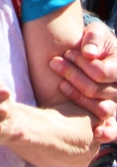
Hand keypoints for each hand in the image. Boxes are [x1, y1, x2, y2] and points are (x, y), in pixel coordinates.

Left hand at [50, 21, 116, 137]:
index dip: (81, 63)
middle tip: (55, 62)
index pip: (100, 72)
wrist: (91, 51)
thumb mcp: (96, 32)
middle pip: (95, 89)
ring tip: (61, 84)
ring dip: (78, 96)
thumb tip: (89, 53)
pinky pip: (113, 128)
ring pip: (100, 108)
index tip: (67, 53)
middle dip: (72, 75)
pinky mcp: (105, 112)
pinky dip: (107, 132)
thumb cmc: (93, 41)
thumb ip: (94, 39)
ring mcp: (113, 102)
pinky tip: (96, 133)